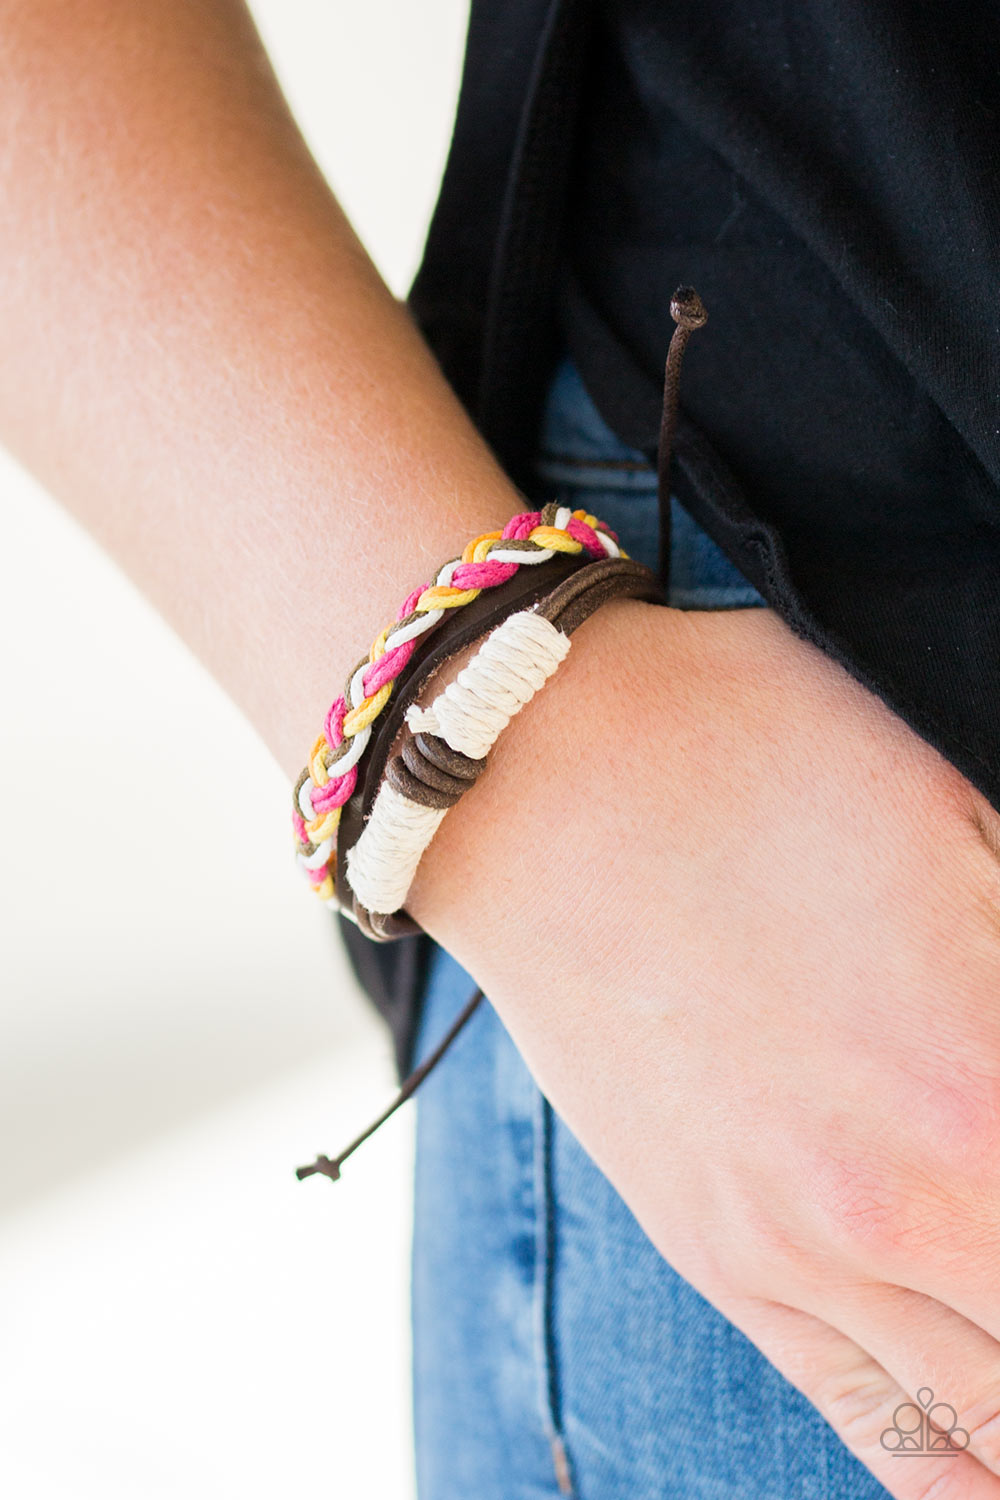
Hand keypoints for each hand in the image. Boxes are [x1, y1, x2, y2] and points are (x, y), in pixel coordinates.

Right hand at [409, 597, 999, 1497]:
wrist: (548, 770)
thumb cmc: (767, 765)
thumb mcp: (973, 842)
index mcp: (988, 1087)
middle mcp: (904, 1206)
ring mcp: (794, 1250)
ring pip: (985, 1422)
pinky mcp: (713, 1252)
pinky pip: (870, 1418)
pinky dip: (953, 1463)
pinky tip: (987, 1461)